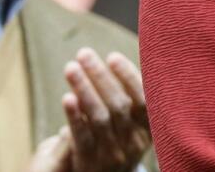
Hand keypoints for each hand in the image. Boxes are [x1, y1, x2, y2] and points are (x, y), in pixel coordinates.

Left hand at [29, 48, 150, 171]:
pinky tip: (67, 97)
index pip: (144, 100)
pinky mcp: (89, 164)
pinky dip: (75, 116)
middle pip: (119, 105)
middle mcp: (134, 144)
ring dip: (85, 89)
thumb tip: (119, 60)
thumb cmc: (114, 144)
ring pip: (100, 118)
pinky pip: (82, 137)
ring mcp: (113, 156)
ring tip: (71, 67)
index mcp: (148, 131)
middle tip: (84, 54)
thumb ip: (128, 100)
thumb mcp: (130, 127)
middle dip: (101, 76)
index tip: (112, 56)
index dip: (129, 77)